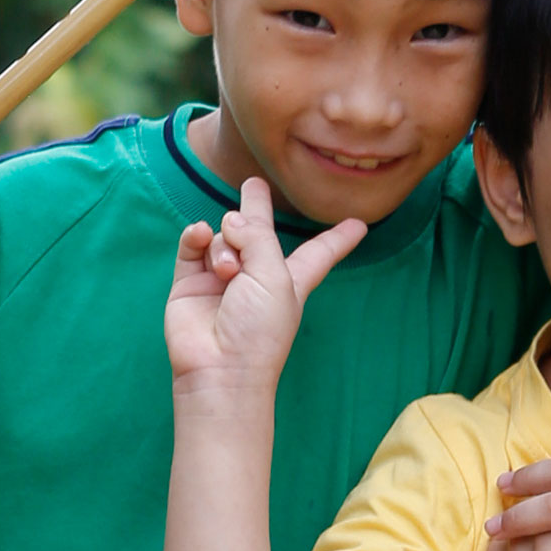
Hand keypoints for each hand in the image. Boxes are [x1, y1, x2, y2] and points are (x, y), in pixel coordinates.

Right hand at [165, 178, 364, 384]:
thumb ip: (258, 235)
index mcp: (291, 279)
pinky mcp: (190, 281)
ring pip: (224, 235)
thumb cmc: (258, 329)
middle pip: (260, 231)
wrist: (219, 365)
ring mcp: (221, 277)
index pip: (319, 253)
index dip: (338, 239)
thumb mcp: (274, 276)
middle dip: (257, 209)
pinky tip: (200, 234)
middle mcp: (257, 275)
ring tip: (227, 272)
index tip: (360, 225)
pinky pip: (193, 243)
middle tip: (253, 184)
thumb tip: (230, 220)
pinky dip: (196, 236)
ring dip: (226, 245)